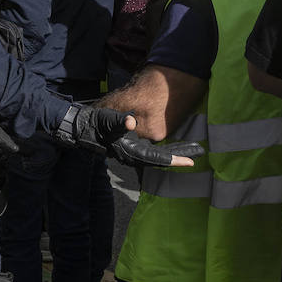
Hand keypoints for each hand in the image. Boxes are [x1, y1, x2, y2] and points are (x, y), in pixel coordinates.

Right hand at [55, 104, 195, 167]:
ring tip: (192, 149)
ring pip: (159, 156)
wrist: (82, 128)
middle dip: (180, 156)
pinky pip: (153, 153)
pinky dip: (165, 151)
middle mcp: (133, 155)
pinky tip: (173, 146)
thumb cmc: (95, 123)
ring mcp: (133, 153)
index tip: (190, 162)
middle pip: (162, 159)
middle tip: (199, 153)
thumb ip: (119, 121)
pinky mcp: (132, 149)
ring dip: (175, 153)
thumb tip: (131, 122)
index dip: (174, 160)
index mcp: (130, 151)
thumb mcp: (107, 119)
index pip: (156, 158)